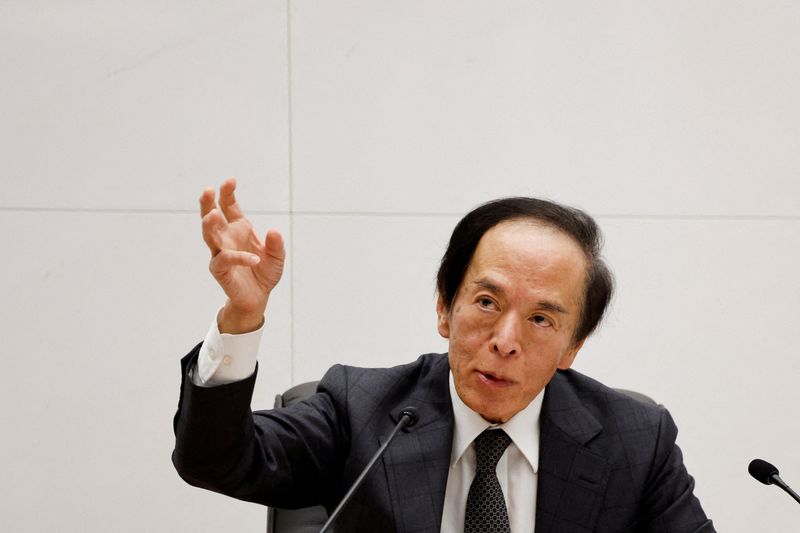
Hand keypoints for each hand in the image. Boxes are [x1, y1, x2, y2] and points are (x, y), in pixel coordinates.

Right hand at [199, 178, 284, 333]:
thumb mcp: (277, 256)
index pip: (229, 206)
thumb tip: (274, 231)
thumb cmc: (264, 272)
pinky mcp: (220, 270)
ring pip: (209, 236)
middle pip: (211, 218)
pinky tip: (253, 258)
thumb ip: (276, 244)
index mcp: (238, 228)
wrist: (258, 296)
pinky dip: (239, 258)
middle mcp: (226, 238)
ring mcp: (220, 253)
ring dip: (209, 225)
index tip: (230, 180)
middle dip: (207, 204)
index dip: (228, 193)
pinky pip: (226, 260)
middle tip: (207, 190)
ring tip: (212, 214)